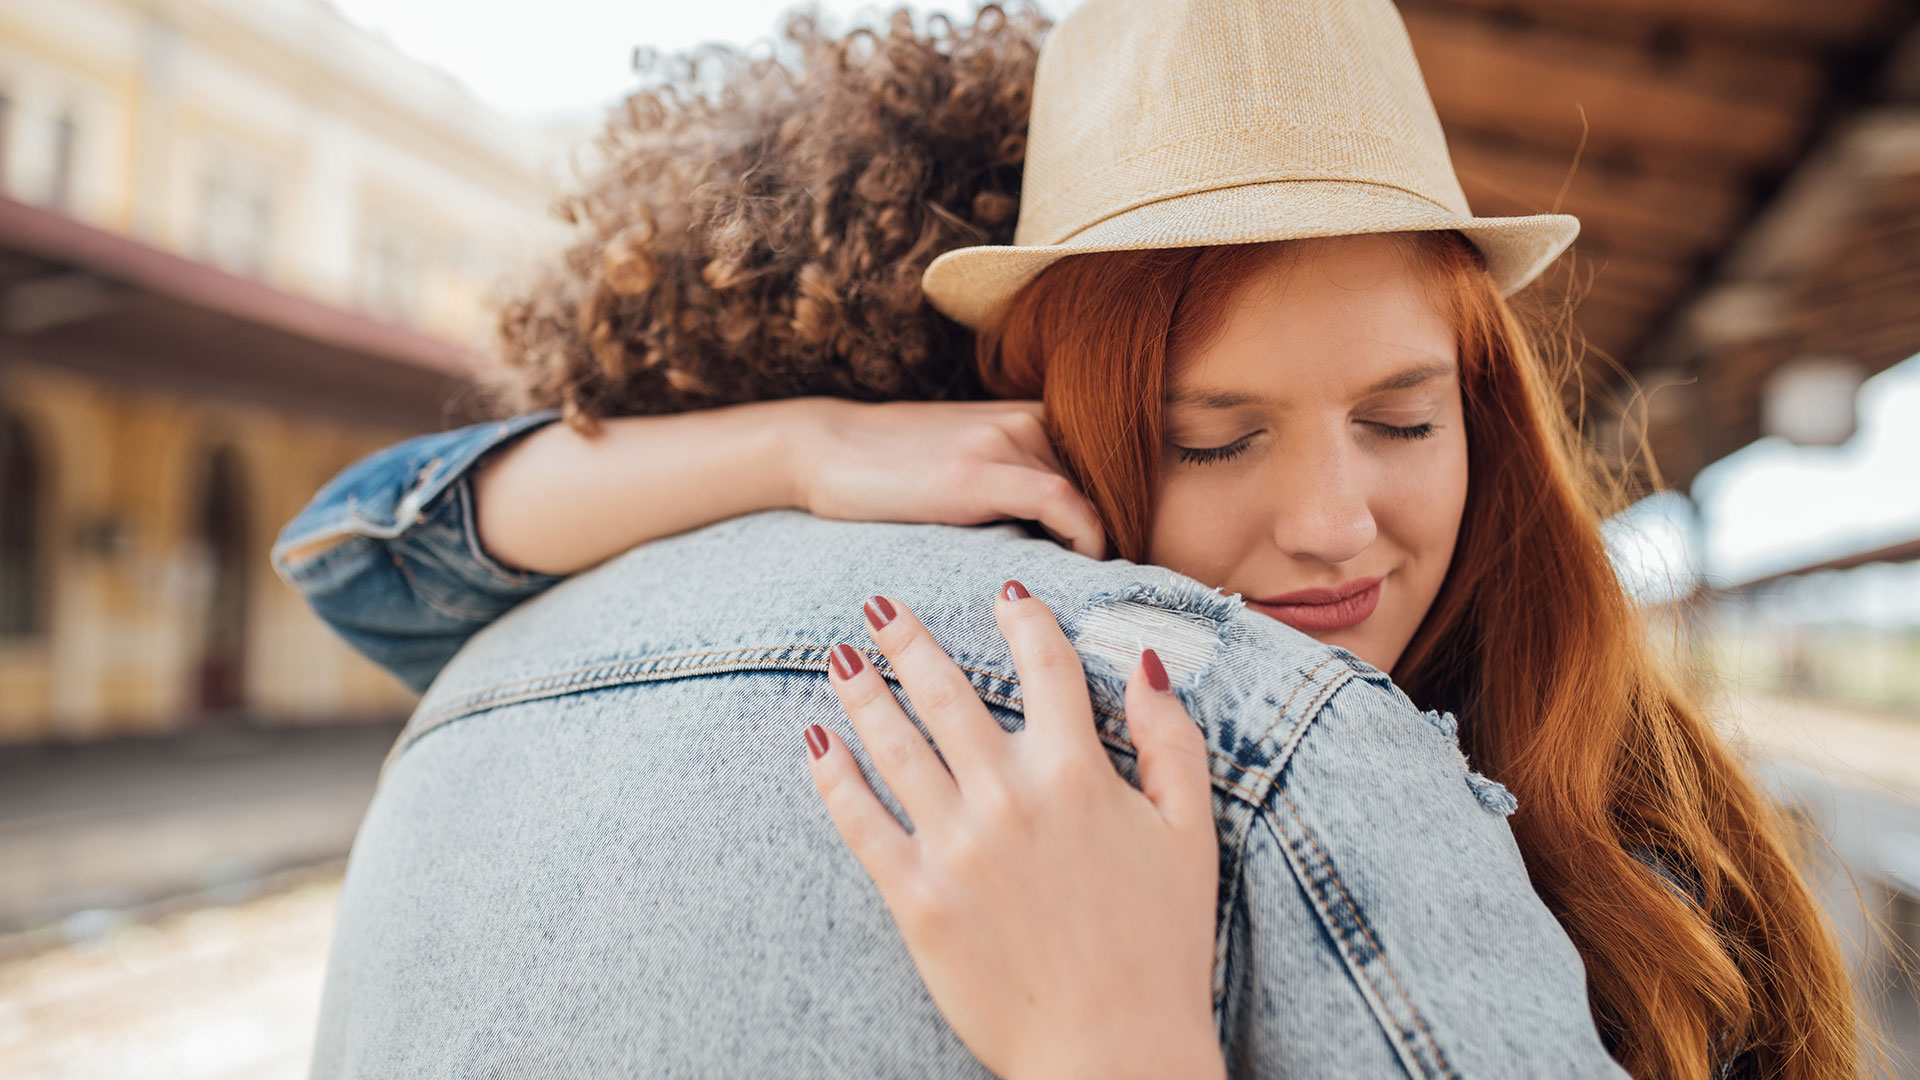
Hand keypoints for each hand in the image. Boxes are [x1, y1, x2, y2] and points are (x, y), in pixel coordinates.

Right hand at [786, 399, 1107, 559]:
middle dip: (1123, 535)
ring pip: (1090, 494)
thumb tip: (1065, 544)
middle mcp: (1028, 419)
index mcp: (1031, 416)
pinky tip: (1084, 568)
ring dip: (1106, 545)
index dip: (1128, 517)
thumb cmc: (891, 471)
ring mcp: (1003, 438)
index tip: (1133, 564)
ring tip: (1108, 589)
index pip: (1107, 468)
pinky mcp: (977, 469)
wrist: (822, 448)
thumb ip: (1019, 485)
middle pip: (1106, 483)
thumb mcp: (968, 465)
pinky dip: (1085, 538)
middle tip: (1130, 586)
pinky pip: (1061, 501)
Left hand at [804, 583, 1223, 1079]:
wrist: (1114, 1053)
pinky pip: (862, 823)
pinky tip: (817, 744)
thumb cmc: (1162, 947)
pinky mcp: (917, 898)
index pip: (1045, 667)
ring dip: (864, 694)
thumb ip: (1170, 742)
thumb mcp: (1192, 834)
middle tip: (880, 605)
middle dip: (909, 640)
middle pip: (948, 692)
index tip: (1004, 592)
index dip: (1023, 620)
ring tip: (841, 659)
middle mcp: (1009, 795)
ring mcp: (957, 846)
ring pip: (896, 746)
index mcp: (1079, 772)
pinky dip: (835, 778)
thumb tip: (1143, 664)